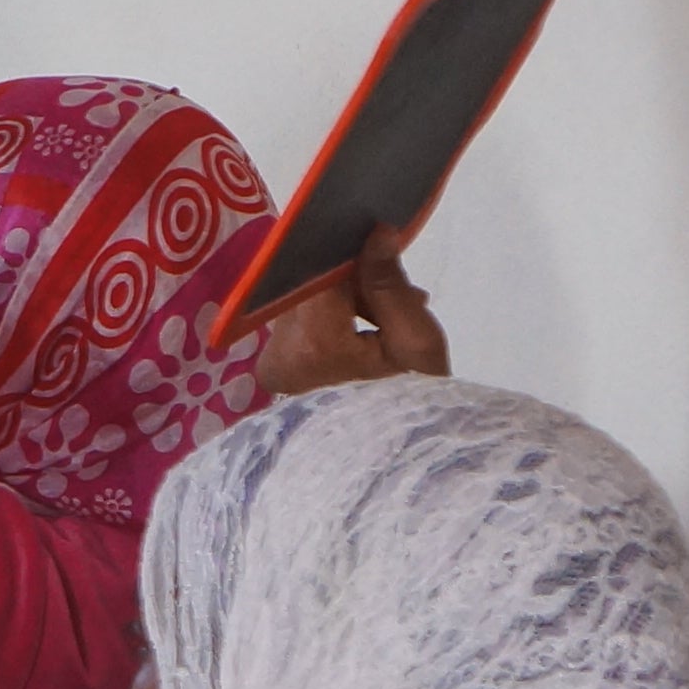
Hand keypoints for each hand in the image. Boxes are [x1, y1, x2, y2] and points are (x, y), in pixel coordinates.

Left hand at [255, 227, 448, 397]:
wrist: (393, 458)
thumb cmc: (414, 406)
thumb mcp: (417, 344)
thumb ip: (390, 284)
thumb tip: (376, 231)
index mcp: (313, 344)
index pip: (320, 272)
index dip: (345, 247)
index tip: (371, 230)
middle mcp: (278, 352)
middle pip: (309, 285)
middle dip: (353, 278)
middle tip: (401, 291)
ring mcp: (271, 362)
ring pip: (305, 299)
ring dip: (345, 296)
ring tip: (393, 314)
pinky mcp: (274, 368)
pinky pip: (301, 320)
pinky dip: (333, 316)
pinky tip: (370, 326)